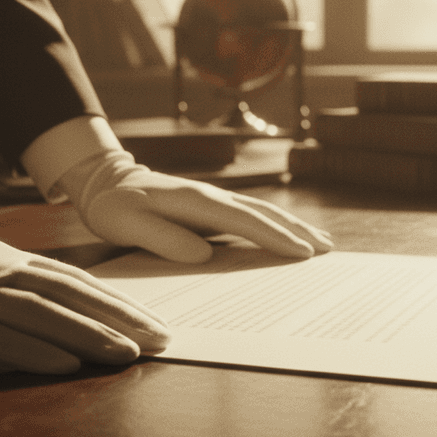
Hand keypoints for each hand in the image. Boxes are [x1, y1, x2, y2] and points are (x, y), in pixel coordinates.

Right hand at [0, 218, 168, 373]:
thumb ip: (8, 295)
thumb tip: (50, 327)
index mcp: (6, 259)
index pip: (76, 281)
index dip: (118, 301)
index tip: (153, 321)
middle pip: (72, 295)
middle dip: (121, 318)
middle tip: (162, 340)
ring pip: (43, 314)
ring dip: (90, 335)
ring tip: (129, 354)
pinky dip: (33, 351)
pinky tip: (65, 365)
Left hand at [60, 153, 333, 263]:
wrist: (108, 181)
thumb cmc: (116, 207)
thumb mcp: (128, 224)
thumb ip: (163, 238)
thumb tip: (203, 255)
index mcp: (197, 201)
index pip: (244, 222)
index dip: (275, 238)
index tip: (302, 253)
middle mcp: (213, 196)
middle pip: (264, 214)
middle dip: (297, 231)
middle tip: (328, 250)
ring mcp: (216, 199)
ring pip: (263, 212)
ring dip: (294, 226)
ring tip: (322, 243)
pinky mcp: (214, 206)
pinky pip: (253, 216)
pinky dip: (277, 225)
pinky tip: (290, 235)